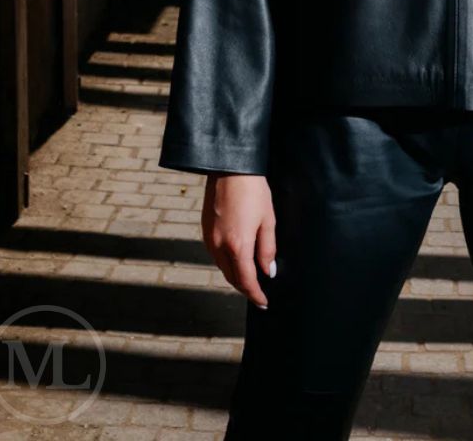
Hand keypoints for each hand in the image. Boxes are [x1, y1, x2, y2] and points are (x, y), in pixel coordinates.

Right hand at [202, 173, 276, 307]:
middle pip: (232, 278)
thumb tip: (267, 271)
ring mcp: (210, 239)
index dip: (255, 295)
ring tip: (249, 278)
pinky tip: (236, 259)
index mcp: (238, 246)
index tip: (263, 302)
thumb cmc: (253, 191)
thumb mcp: (267, 219)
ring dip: (235, 276)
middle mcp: (220, 247)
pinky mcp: (205, 231)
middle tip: (258, 293)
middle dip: (245, 288)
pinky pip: (215, 256)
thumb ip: (267, 249)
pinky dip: (226, 263)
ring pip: (222, 268)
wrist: (229, 169)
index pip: (247, 281)